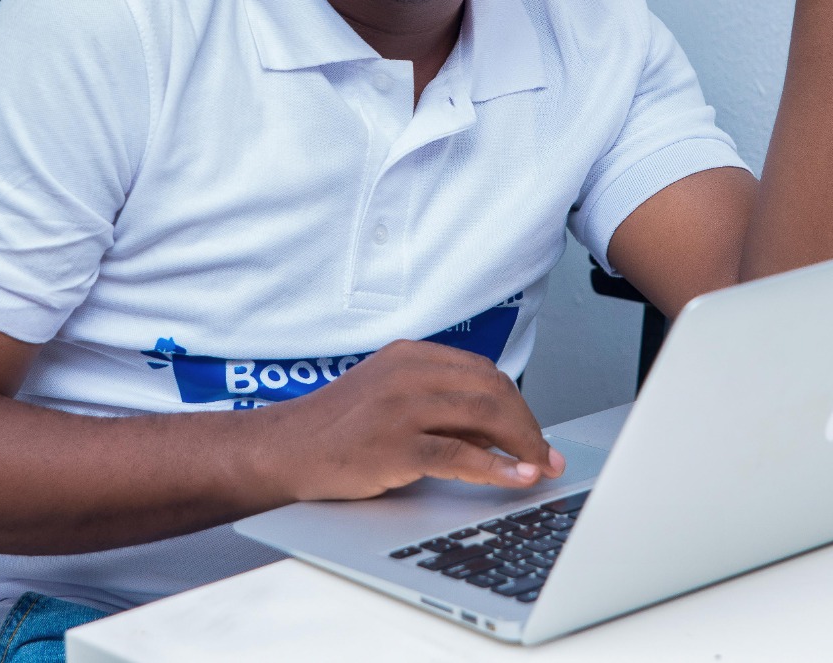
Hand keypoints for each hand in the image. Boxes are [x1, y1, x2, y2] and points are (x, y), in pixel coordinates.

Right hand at [265, 340, 564, 499]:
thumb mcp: (389, 397)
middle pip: (491, 389)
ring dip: (522, 444)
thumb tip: (500, 433)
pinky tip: (516, 478)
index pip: (482, 371)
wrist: (285, 449)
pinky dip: (497, 467)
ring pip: (483, 415)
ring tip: (540, 466)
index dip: (517, 403)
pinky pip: (459, 455)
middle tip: (547, 453)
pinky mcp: (394, 444)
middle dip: (527, 424)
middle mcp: (408, 373)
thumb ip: (438, 406)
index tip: (534, 431)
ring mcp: (401, 407)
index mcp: (409, 355)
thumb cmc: (337, 429)